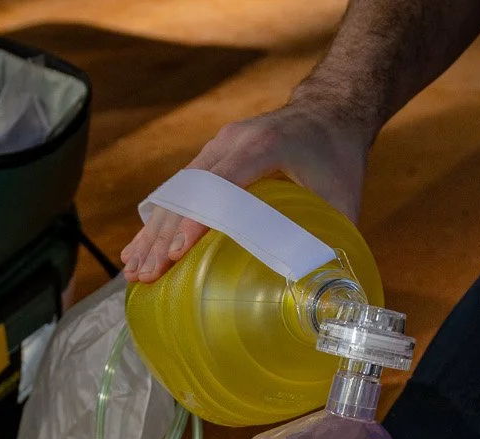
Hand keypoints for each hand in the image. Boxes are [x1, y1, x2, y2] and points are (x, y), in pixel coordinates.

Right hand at [121, 100, 370, 281]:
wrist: (329, 110)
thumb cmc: (339, 154)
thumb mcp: (345, 195)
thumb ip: (334, 237)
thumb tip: (324, 288)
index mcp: (264, 146)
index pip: (221, 184)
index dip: (197, 218)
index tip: (177, 252)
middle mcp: (233, 140)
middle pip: (189, 190)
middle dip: (165, 235)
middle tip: (148, 274)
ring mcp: (218, 145)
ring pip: (177, 191)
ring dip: (154, 232)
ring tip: (134, 269)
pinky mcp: (211, 156)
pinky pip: (180, 190)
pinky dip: (160, 220)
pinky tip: (139, 247)